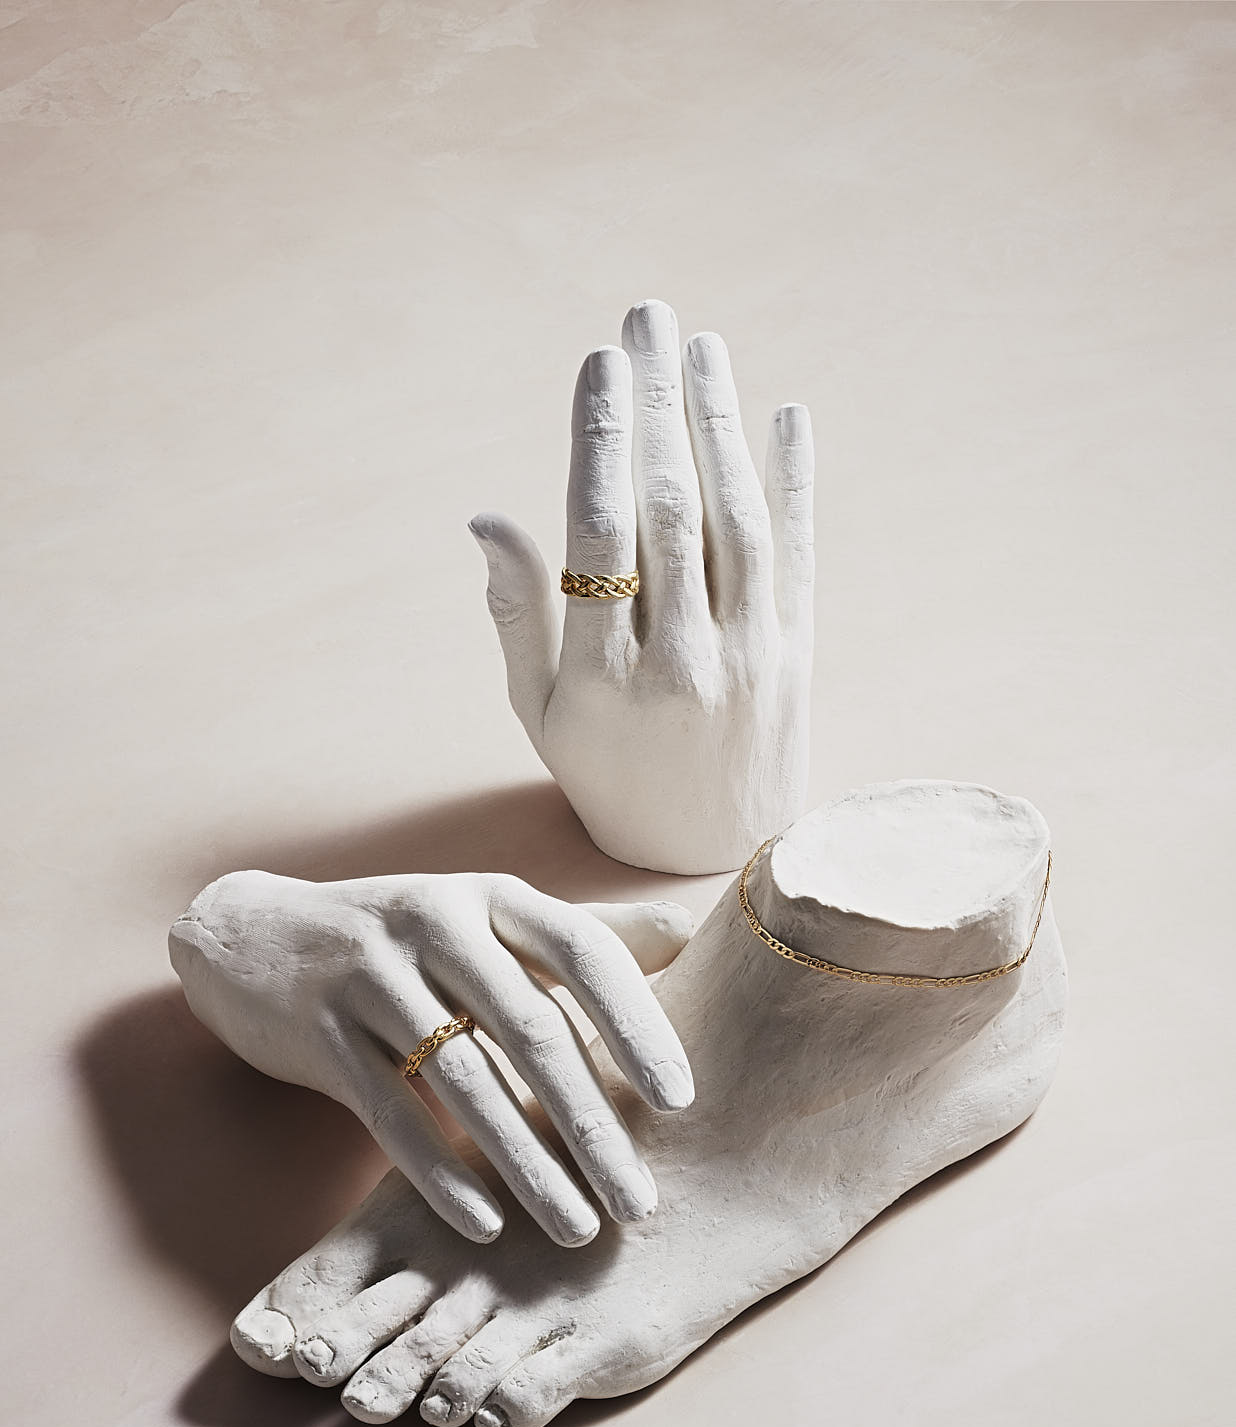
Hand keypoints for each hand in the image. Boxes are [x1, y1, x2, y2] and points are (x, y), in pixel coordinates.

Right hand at [169, 870, 693, 1246]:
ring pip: (466, 1082)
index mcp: (493, 898)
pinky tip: (485, 1227)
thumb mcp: (484, 918)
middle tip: (640, 1202)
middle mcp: (437, 924)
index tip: (680, 1101)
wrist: (250, 937)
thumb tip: (691, 933)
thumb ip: (580, 931)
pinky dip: (440, 1175)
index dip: (636, 1026)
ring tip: (578, 1229)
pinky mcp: (321, 1031)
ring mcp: (372, 975)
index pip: (582, 953)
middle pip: (532, 1031)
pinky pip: (391, 1114)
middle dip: (592, 1126)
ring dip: (527, 1166)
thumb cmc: (400, 941)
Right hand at [470, 299, 813, 874]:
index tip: (599, 363)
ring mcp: (750, 658)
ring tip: (699, 346)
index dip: (601, 439)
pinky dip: (794, 480)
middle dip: (657, 403)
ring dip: (721, 422)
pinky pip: (798, 552)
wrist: (715, 856)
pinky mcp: (798, 654)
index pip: (602, 536)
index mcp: (606, 679)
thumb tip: (488, 518)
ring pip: (738, 519)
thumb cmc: (609, 775)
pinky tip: (782, 413)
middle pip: (671, 509)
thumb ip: (519, 618)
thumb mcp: (542, 716)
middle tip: (644, 318)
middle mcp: (684, 664)